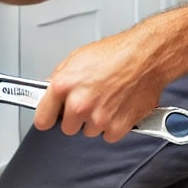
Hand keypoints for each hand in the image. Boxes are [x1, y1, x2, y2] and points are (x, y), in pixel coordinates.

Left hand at [34, 27, 165, 142]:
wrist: (145, 57)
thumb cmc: (116, 53)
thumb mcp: (78, 57)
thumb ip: (60, 77)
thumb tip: (51, 91)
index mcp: (64, 85)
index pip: (42, 119)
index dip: (47, 117)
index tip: (51, 116)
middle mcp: (79, 104)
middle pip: (67, 128)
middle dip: (75, 117)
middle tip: (88, 100)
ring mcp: (98, 118)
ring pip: (89, 131)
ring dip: (95, 120)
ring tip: (106, 99)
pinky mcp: (117, 128)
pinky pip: (108, 135)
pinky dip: (113, 125)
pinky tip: (118, 107)